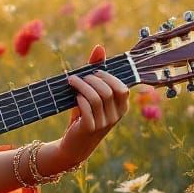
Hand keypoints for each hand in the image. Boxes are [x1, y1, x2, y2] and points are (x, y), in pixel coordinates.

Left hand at [55, 44, 129, 167]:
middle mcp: (116, 116)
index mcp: (122, 107)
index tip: (93, 72)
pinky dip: (79, 99)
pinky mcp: (90, 129)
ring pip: (96, 98)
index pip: (122, 88)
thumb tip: (99, 47)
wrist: (74, 145)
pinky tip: (73, 97)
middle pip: (108, 91)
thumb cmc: (85, 115)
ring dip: (82, 86)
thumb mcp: (91, 94)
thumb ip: (96, 72)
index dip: (108, 77)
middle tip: (79, 77)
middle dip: (92, 80)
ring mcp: (104, 124)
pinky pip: (86, 108)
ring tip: (71, 81)